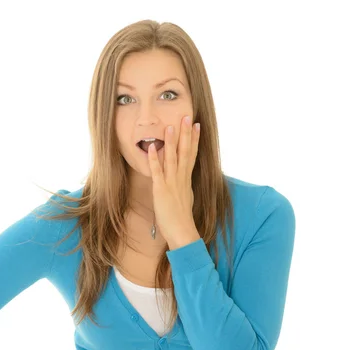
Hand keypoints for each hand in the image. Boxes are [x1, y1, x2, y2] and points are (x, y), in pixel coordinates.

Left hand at [147, 115, 200, 246]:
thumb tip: (182, 180)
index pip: (191, 154)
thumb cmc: (181, 219)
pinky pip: (157, 172)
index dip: (194, 139)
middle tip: (187, 116)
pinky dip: (154, 159)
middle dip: (186, 134)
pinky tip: (151, 148)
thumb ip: (182, 186)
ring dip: (171, 141)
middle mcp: (181, 178)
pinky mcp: (161, 190)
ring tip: (170, 126)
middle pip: (185, 151)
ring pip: (172, 158)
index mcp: (186, 179)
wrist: (183, 233)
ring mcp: (171, 183)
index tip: (196, 125)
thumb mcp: (184, 198)